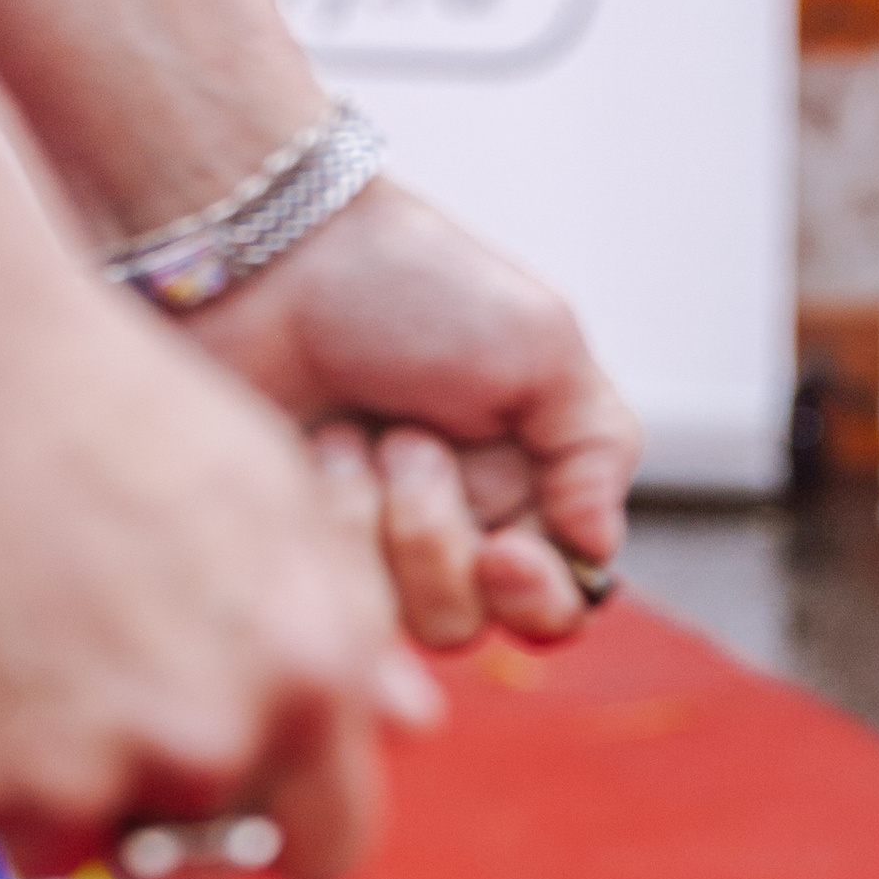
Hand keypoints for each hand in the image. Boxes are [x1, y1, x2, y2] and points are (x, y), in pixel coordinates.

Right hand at [0, 265, 437, 878]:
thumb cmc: (116, 406)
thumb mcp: (274, 500)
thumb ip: (342, 628)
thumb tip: (409, 733)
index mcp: (307, 680)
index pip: (329, 852)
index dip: (281, 831)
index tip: (241, 801)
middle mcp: (205, 742)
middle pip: (195, 851)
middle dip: (157, 795)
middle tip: (96, 682)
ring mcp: (76, 771)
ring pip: (74, 844)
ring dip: (48, 780)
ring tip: (16, 644)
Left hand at [194, 180, 640, 645]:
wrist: (277, 258)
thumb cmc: (410, 284)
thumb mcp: (542, 343)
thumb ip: (597, 450)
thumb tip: (601, 546)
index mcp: (528, 490)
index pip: (559, 604)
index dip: (538, 598)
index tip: (505, 552)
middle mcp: (458, 531)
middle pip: (477, 620)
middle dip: (440, 537)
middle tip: (409, 442)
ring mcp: (377, 549)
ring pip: (402, 617)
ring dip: (383, 520)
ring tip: (358, 433)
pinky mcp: (310, 553)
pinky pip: (333, 596)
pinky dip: (331, 515)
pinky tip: (316, 448)